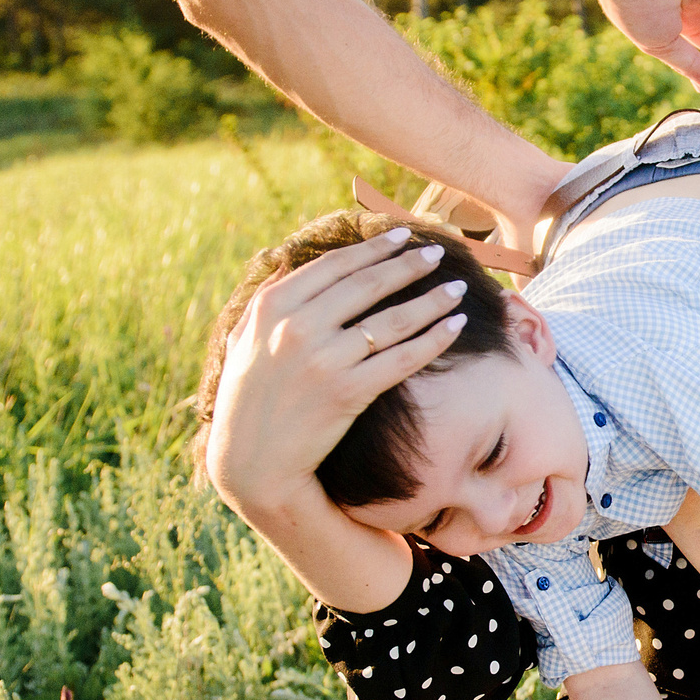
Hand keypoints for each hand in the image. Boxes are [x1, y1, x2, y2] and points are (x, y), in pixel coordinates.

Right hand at [204, 230, 465, 518]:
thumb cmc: (246, 400)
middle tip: (438, 253)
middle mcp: (298, 327)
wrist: (253, 463)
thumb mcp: (242, 341)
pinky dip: (434, 340)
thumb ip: (263, 298)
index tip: (402, 235)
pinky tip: (456, 326)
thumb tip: (284, 258)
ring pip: (393, 320)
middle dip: (409, 265)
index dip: (373, 248)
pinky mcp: (348, 392)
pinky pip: (403, 359)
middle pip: (369, 285)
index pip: (334, 265)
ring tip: (457, 289)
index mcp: (272, 308)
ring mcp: (325, 360)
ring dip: (432, 300)